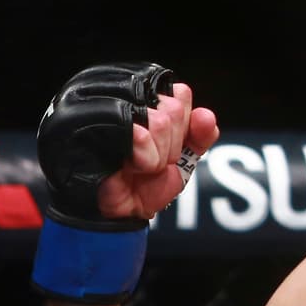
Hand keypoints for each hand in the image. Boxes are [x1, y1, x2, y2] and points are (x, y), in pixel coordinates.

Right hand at [96, 81, 219, 218]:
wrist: (121, 211)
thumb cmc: (147, 182)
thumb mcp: (185, 158)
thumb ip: (201, 135)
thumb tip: (206, 116)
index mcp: (149, 99)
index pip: (181, 94)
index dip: (182, 127)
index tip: (169, 147)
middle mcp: (129, 99)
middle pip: (172, 108)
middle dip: (171, 145)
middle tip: (152, 161)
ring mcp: (111, 111)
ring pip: (159, 122)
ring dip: (157, 156)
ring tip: (140, 166)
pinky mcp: (98, 129)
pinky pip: (139, 135)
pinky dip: (144, 159)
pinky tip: (130, 166)